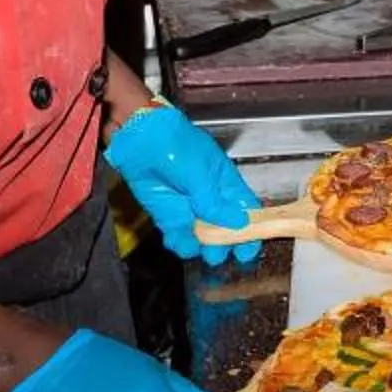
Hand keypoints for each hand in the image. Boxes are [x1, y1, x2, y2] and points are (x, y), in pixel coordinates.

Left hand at [103, 103, 260, 265]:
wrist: (141, 138)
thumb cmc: (175, 145)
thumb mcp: (199, 172)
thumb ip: (214, 201)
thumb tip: (237, 223)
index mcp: (226, 184)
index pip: (246, 211)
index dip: (251, 231)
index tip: (248, 250)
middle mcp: (211, 200)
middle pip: (226, 230)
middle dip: (224, 244)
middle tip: (217, 253)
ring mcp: (190, 210)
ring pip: (204, 238)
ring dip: (202, 247)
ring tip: (197, 246)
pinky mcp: (169, 217)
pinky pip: (180, 238)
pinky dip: (181, 245)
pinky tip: (178, 241)